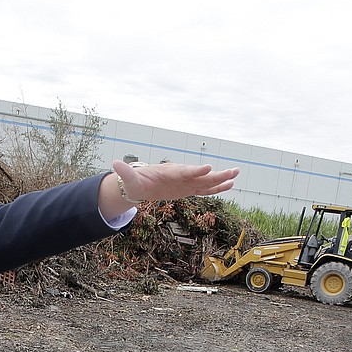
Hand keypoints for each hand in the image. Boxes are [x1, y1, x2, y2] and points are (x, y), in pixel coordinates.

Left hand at [113, 160, 238, 201]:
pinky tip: (229, 186)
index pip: (185, 171)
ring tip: (236, 174)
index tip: (207, 168)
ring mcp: (186, 182)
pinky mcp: (188, 188)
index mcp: (170, 173)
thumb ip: (125, 172)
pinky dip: (216, 188)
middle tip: (232, 171)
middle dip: (216, 174)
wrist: (139, 183)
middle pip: (201, 175)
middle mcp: (181, 175)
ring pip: (206, 181)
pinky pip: (204, 189)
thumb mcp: (129, 179)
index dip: (195, 171)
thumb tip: (114, 163)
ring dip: (221, 179)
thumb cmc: (135, 181)